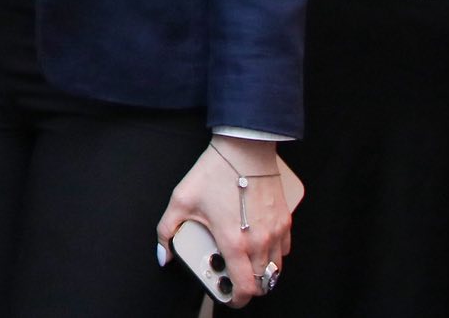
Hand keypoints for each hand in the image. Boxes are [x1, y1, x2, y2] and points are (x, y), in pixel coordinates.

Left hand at [156, 138, 293, 306]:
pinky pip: (283, 250)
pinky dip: (272, 255)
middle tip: (232, 276)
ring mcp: (276, 232)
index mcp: (234, 242)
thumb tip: (163, 254)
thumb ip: (167, 231)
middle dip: (247, 285)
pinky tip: (257, 244)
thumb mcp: (180, 200)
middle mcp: (259, 242)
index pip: (245, 287)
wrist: (244, 149)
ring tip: (244, 261)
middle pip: (262, 282)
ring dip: (261, 272)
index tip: (228, 297)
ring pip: (274, 268)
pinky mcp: (285, 221)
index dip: (237, 299)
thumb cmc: (213, 173)